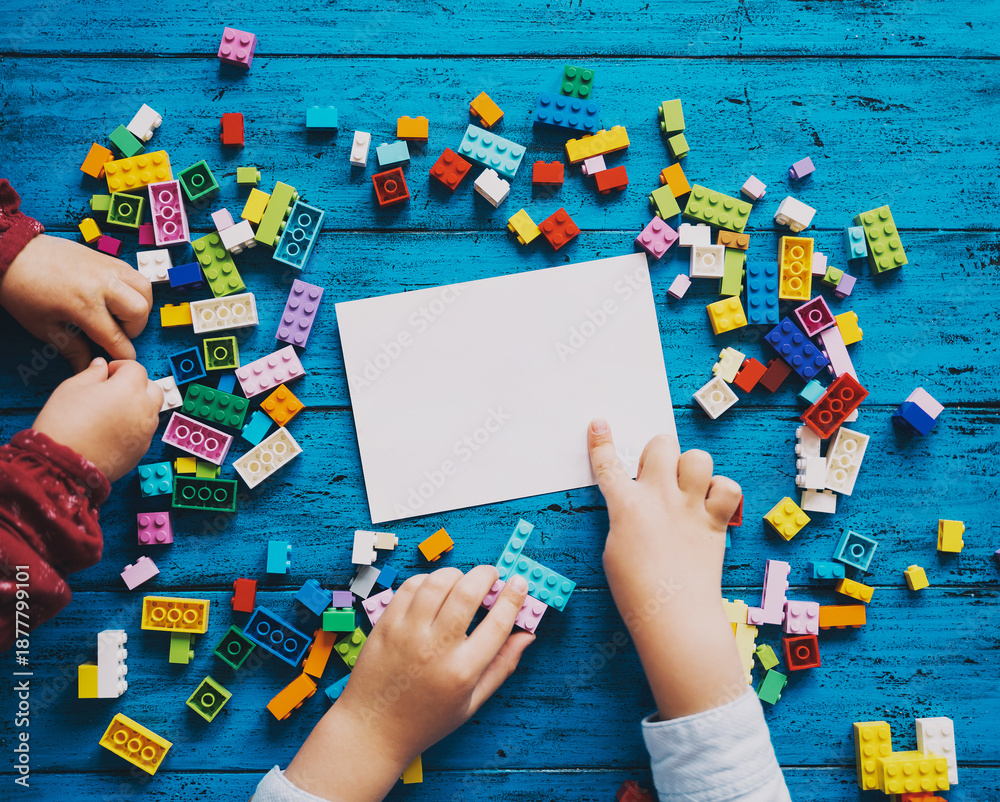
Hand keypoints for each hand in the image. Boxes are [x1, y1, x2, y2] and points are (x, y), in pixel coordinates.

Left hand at [0, 234, 152, 371]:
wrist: (14, 253)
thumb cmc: (23, 288)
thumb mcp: (43, 326)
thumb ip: (71, 348)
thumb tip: (86, 366)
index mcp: (84, 304)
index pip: (116, 337)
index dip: (123, 353)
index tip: (123, 359)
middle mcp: (101, 284)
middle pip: (139, 311)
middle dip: (134, 329)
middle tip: (119, 333)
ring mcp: (107, 268)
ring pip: (145, 289)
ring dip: (140, 306)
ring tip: (124, 314)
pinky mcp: (108, 258)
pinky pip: (135, 274)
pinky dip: (135, 289)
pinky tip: (121, 297)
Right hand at [32, 358, 162, 481]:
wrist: (63, 465)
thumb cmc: (64, 425)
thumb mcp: (72, 388)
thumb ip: (92, 373)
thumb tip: (101, 366)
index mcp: (129, 389)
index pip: (136, 368)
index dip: (120, 367)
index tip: (107, 373)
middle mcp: (144, 410)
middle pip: (152, 389)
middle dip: (137, 385)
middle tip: (114, 389)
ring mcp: (145, 432)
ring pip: (151, 412)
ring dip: (138, 406)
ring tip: (111, 411)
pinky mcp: (141, 451)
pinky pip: (144, 432)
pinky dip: (134, 427)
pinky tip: (112, 430)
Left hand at [285, 566, 533, 800]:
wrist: (373, 729)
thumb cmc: (427, 720)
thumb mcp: (472, 703)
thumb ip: (502, 667)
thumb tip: (527, 635)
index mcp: (462, 671)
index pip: (497, 623)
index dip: (513, 597)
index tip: (519, 582)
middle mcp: (435, 648)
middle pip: (467, 593)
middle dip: (486, 576)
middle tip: (492, 576)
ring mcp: (407, 633)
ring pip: (438, 582)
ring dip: (457, 574)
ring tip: (463, 582)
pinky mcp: (386, 624)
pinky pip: (411, 587)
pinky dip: (428, 580)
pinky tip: (436, 590)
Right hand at [587, 418, 745, 718]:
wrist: (673, 615)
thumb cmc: (636, 591)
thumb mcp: (614, 549)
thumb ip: (625, 517)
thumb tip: (637, 502)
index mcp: (626, 507)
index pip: (608, 465)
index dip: (601, 442)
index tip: (600, 424)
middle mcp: (659, 499)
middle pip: (662, 444)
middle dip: (660, 451)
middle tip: (660, 473)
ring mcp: (690, 508)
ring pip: (697, 457)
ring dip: (693, 468)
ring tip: (690, 489)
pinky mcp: (715, 521)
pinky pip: (728, 486)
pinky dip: (722, 491)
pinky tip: (713, 505)